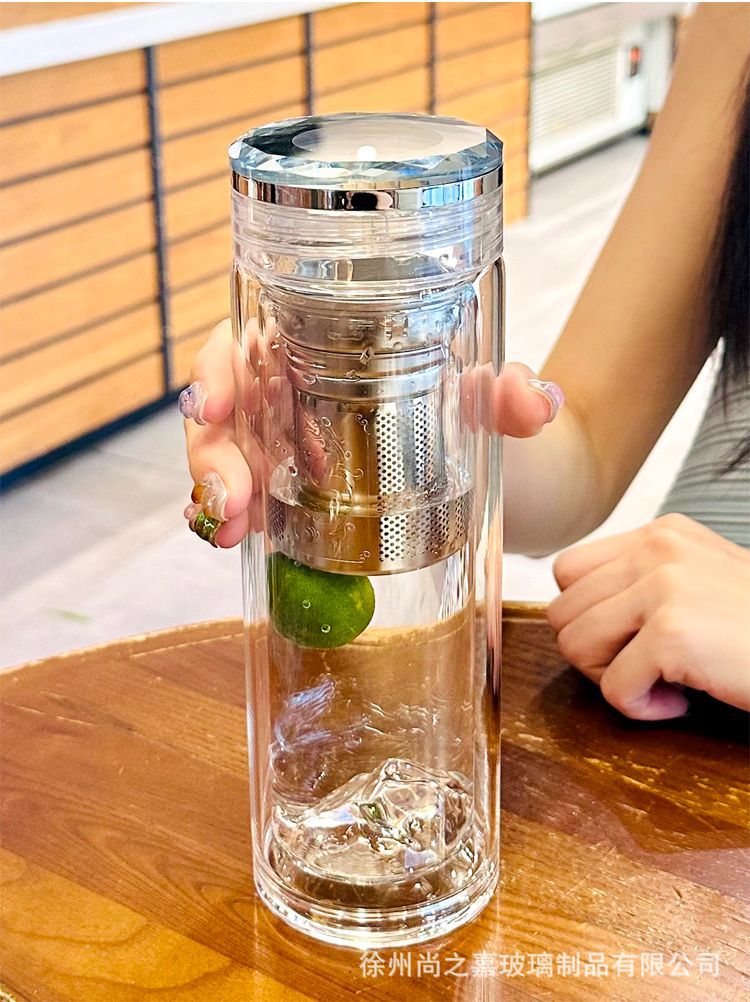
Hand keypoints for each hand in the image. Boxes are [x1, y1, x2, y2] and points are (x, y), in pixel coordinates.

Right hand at [181, 319, 563, 546]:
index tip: (214, 403)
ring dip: (216, 493)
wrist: (527, 481)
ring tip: (228, 535)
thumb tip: (530, 399)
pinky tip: (236, 542)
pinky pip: (255, 499)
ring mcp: (302, 446)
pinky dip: (236, 519)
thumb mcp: (506, 408)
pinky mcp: (310, 497)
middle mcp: (305, 390)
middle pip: (231, 407)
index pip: (254, 339)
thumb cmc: (502, 425)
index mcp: (333, 345)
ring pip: (232, 455)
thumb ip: (516, 396)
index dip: (220, 368)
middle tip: (231, 501)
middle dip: (213, 451)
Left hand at [547, 514, 749, 719]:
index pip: (567, 572)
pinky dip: (641, 709)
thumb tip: (570, 613)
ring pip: (574, 645)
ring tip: (664, 682)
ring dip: (613, 679)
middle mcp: (657, 549)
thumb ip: (640, 582)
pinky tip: (683, 699)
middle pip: (563, 612)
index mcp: (660, 533)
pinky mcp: (672, 634)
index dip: (588, 617)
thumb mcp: (700, 581)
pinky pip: (612, 688)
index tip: (633, 640)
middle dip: (596, 653)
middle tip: (648, 668)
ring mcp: (663, 587)